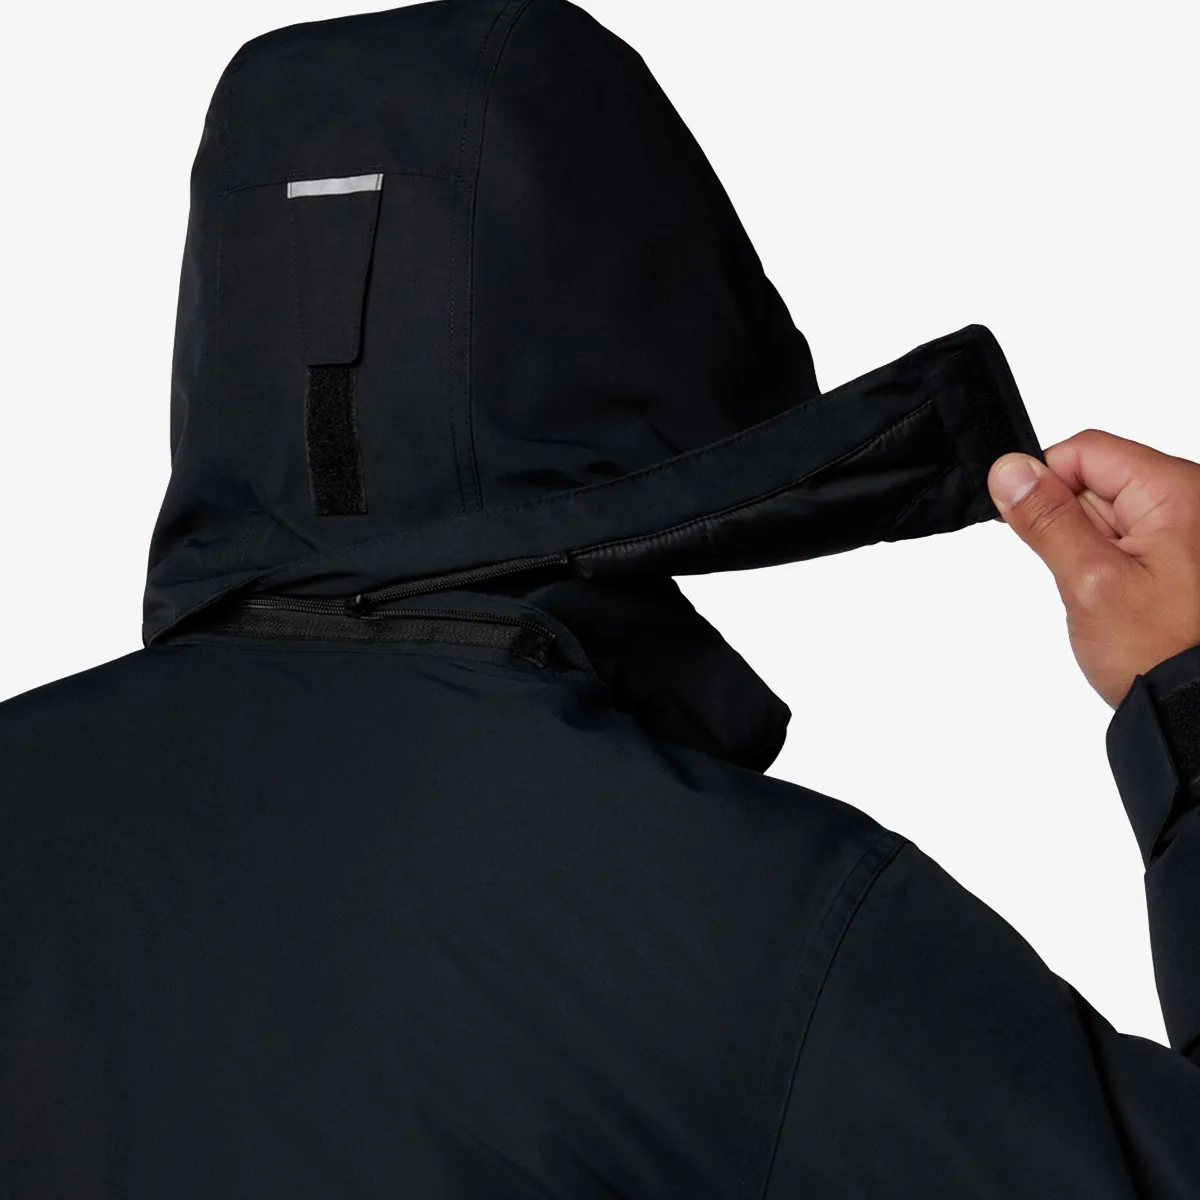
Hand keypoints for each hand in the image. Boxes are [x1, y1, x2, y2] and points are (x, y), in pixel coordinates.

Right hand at [987, 429, 1199, 707]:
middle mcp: (1191, 497)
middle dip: (1072, 529)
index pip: (1083, 451)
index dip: (1047, 486)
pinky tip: (1123, 601)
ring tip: (1112, 596)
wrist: (1195, 708)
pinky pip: (1128, 542)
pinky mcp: (1183, 554)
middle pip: (1096, 480)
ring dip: (1091, 553)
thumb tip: (1010, 469)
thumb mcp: (1089, 582)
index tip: (1040, 533)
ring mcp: (1189, 528)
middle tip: (1090, 579)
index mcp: (1176, 490)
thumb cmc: (1161, 652)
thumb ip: (1047, 520)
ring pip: (1107, 515)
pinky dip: (1111, 569)